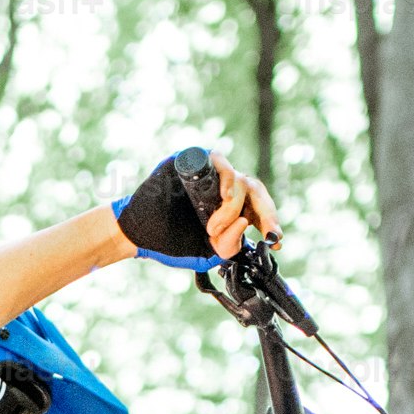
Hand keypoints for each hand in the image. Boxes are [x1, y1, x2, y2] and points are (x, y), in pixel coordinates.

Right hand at [112, 146, 284, 269]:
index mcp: (230, 210)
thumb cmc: (170, 241)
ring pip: (240, 180)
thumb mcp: (206, 253)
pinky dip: (226, 178)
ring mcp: (210, 175)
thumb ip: (227, 247)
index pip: (259, 210)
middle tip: (267, 232)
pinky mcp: (195, 161)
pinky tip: (224, 196)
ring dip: (233, 207)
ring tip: (213, 227)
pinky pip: (220, 162)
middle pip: (256, 191)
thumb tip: (244, 224)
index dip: (271, 223)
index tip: (275, 242)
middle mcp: (223, 190)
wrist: (138, 232)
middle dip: (266, 213)